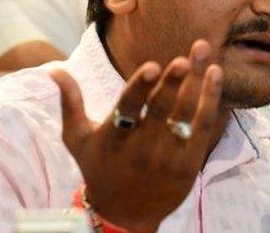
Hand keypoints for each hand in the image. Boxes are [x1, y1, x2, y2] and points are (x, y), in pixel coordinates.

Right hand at [50, 40, 224, 232]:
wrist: (124, 216)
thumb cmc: (99, 168)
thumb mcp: (77, 139)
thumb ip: (70, 102)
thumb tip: (54, 70)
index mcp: (114, 138)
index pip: (128, 109)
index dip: (140, 88)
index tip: (152, 66)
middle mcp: (142, 148)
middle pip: (161, 110)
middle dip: (174, 82)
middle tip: (186, 59)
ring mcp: (167, 157)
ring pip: (186, 115)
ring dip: (198, 83)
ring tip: (205, 54)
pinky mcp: (188, 165)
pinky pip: (202, 128)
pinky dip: (210, 102)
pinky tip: (215, 76)